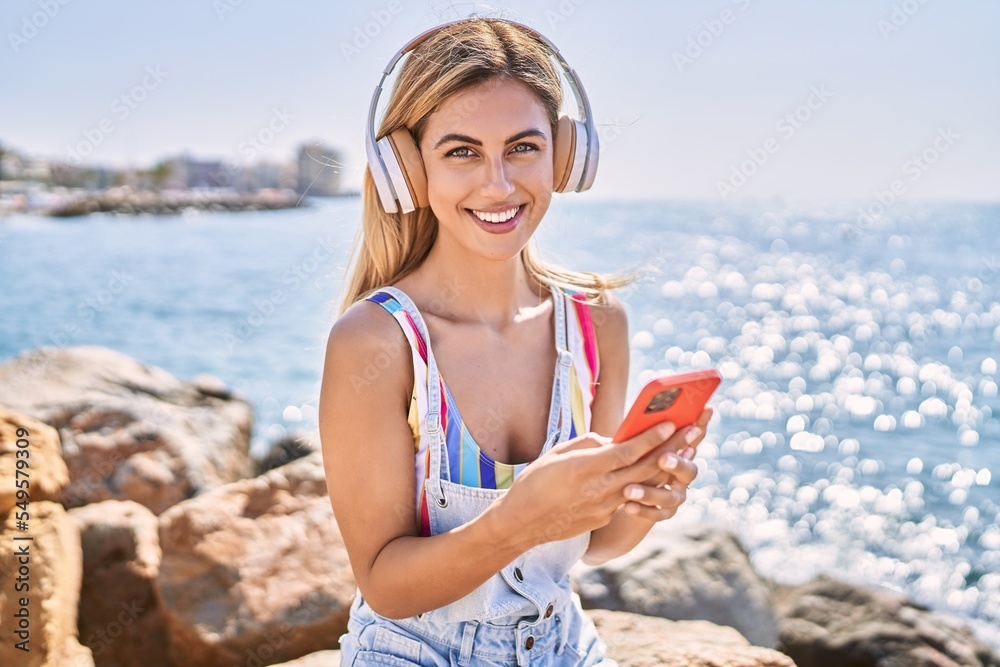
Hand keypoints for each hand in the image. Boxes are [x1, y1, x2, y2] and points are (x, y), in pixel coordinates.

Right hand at [494, 421, 681, 548]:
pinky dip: (642, 484)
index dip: (651, 437)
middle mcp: (600, 489)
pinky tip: (654, 474)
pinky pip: (626, 498)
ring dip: (665, 468)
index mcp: (586, 468)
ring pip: (642, 484)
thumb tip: (611, 442)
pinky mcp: (603, 518)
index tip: (670, 422)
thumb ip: (587, 445)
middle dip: (672, 448)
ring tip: (684, 452)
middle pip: (644, 468)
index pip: (626, 451)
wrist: (522, 524)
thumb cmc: (534, 483)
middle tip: (694, 431)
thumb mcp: (556, 455)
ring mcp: (604, 507)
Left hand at [619, 407, 713, 522]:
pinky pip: (658, 514)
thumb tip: (629, 428)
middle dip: (677, 463)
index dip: (701, 424)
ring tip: (629, 490)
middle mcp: (682, 474)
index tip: (704, 411)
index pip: (694, 436)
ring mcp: (675, 495)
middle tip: (662, 458)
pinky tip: (627, 506)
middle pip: (688, 469)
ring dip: (650, 492)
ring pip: (671, 496)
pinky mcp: (664, 513)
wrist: (617, 500)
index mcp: (678, 451)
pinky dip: (643, 510)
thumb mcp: (626, 445)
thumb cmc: (621, 461)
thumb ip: (633, 436)